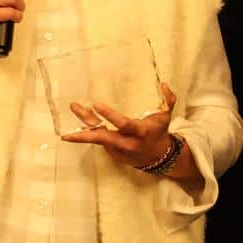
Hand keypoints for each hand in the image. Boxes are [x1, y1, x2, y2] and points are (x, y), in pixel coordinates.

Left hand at [60, 82, 176, 168]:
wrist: (160, 158)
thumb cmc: (159, 132)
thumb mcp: (165, 117)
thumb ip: (168, 100)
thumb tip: (164, 84)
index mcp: (139, 132)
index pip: (123, 124)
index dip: (110, 115)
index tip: (96, 104)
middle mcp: (127, 143)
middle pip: (102, 136)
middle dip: (85, 126)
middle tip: (74, 107)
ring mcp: (117, 150)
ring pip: (96, 137)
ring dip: (82, 123)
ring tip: (74, 107)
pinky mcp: (112, 153)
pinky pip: (98, 139)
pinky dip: (89, 128)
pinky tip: (83, 115)